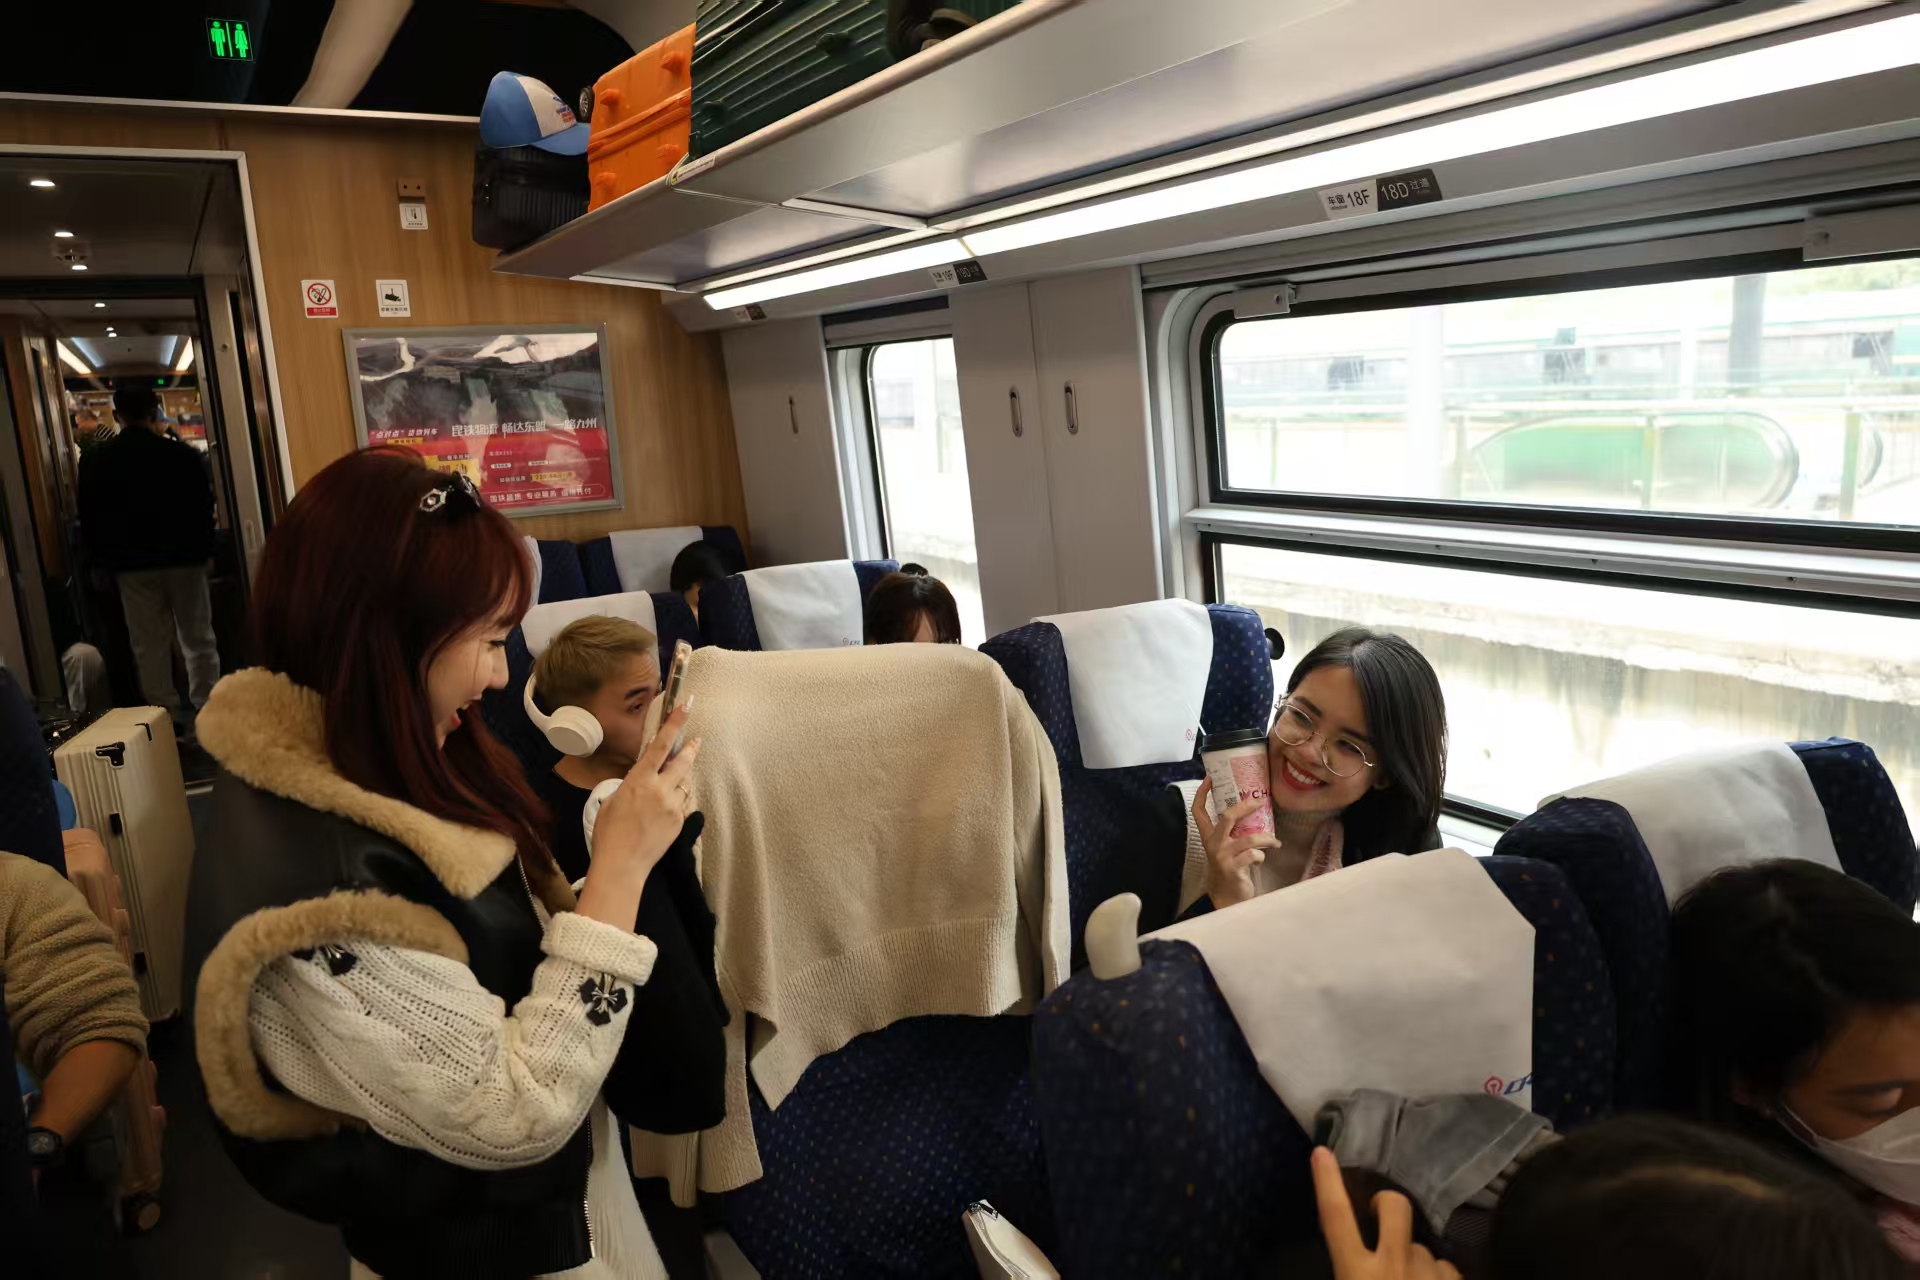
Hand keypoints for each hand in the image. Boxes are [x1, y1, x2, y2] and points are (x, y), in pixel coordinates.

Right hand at [586, 701, 699, 889]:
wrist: (622, 865)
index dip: (674, 724)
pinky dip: (676, 803)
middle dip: (690, 749)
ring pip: (683, 785)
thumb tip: (641, 777)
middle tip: (696, 741)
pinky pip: (682, 805)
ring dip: (679, 781)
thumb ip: (630, 784)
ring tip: (668, 788)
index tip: (685, 707)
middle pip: (683, 762)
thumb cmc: (609, 833)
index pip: (660, 745)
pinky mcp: (680, 822)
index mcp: (640, 780)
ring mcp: (673, 807)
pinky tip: (663, 813)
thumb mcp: (612, 800)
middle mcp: (660, 789)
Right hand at [1192, 777, 1279, 909]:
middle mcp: (1213, 844)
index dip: (1202, 793)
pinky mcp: (1234, 868)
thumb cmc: (1229, 869)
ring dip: (1267, 838)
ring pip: (1250, 838)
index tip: (1210, 778)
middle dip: (1246, 806)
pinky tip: (1260, 860)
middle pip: (1228, 816)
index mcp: (1208, 836)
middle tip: (1261, 801)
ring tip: (1275, 841)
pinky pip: (1255, 854)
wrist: (1226, 898)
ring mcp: (1222, 856)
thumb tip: (1253, 813)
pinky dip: (1262, 856)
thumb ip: (1232, 833)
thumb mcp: (1225, 849)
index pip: (1199, 811)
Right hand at [1312, 1147, 1460, 1279]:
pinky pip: (1445, 1269)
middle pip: (1394, 1205)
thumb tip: (1349, 1256)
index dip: (1328, 1182)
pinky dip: (1437, 1277)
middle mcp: (1394, 1265)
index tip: (1321, 1151)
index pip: (1337, 1218)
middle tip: (1383, 1221)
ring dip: (1415, 1259)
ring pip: (1422, 1247)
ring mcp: (1429, 1273)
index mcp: (1358, 1273)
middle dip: (1388, 1203)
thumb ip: (1348, 1271)